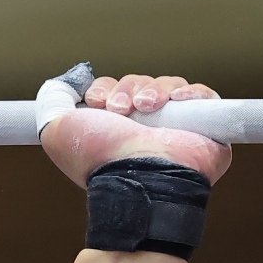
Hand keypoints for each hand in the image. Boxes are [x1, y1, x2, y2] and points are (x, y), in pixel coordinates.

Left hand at [40, 74, 231, 186]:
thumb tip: (63, 85)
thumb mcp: (57, 130)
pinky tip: (175, 100)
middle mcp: (147, 129)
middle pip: (142, 84)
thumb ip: (54, 103)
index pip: (116, 91)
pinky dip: (191, 92)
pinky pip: (204, 96)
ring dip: (154, 90)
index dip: (106, 88)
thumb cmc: (99, 161)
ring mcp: (178, 129)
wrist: (137, 178)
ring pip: (170, 86)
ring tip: (145, 107)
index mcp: (116, 130)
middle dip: (128, 89)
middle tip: (120, 110)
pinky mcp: (208, 130)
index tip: (96, 102)